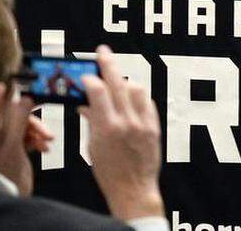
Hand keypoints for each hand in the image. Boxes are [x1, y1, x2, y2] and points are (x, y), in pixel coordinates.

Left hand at [0, 88, 36, 195]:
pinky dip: (36, 140)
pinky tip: (44, 146)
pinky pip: (25, 138)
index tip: (12, 84)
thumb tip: (26, 98)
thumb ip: (19, 117)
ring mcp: (2, 143)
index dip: (2, 94)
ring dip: (37, 131)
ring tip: (47, 140)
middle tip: (45, 128)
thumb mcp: (12, 141)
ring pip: (21, 126)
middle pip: (12, 116)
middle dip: (31, 120)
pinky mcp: (12, 151)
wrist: (7, 194)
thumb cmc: (3, 171)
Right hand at [79, 45, 163, 221]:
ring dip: (125, 82)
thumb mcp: (92, 146)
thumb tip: (85, 103)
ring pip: (136, 89)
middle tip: (103, 51)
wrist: (133, 188)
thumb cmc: (108, 171)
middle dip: (108, 64)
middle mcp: (127, 121)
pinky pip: (147, 102)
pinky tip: (130, 96)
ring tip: (115, 81)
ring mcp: (143, 122)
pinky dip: (137, 96)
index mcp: (107, 127)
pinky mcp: (155, 126)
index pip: (98, 91)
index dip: (90, 79)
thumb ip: (92, 121)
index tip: (85, 75)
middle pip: (118, 83)